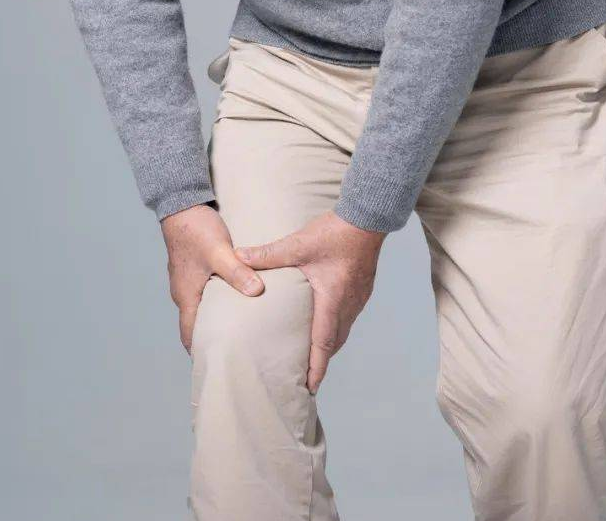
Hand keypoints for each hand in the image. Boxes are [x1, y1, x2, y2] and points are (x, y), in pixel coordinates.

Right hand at [161, 204, 263, 352]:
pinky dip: (219, 304)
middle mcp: (185, 293)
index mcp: (187, 296)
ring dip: (217, 321)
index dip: (203, 353)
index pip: (190, 335)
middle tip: (237, 354)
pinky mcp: (195, 271)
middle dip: (213, 341)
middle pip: (197, 326)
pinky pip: (206, 295)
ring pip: (203, 310)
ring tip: (242, 332)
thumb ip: (237, 272)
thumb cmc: (196, 229)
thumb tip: (257, 292)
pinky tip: (238, 302)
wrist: (182, 204)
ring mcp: (189, 282)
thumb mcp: (219, 251)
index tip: (220, 367)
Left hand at [236, 211, 384, 393]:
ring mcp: (357, 299)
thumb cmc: (335, 232)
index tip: (310, 388)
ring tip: (311, 359)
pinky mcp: (361, 290)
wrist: (367, 217)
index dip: (316, 368)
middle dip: (320, 364)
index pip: (323, 344)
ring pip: (341, 331)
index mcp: (332, 300)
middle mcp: (347, 305)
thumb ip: (268, 254)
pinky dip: (334, 329)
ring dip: (327, 347)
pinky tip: (322, 325)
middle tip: (305, 382)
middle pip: (334, 344)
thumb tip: (238, 256)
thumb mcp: (298, 244)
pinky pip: (346, 318)